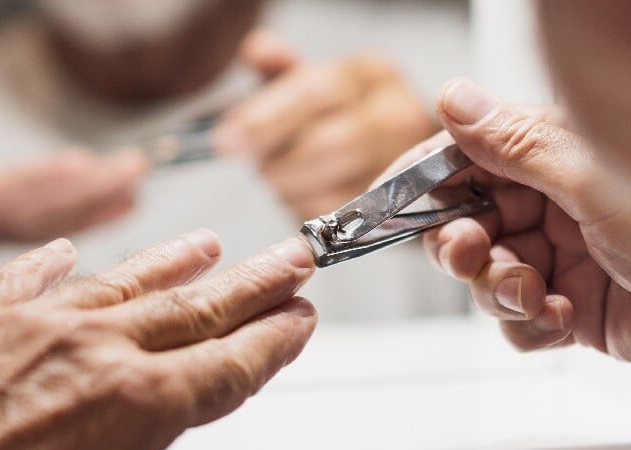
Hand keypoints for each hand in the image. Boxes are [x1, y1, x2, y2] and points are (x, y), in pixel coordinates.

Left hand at [0, 231, 316, 449]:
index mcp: (135, 406)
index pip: (229, 363)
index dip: (275, 339)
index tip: (301, 316)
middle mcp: (94, 351)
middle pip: (196, 310)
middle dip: (254, 285)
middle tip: (292, 257)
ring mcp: (36, 326)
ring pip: (125, 282)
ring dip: (174, 262)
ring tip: (211, 244)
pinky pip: (28, 279)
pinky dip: (54, 265)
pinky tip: (73, 251)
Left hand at [214, 30, 434, 219]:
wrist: (393, 157)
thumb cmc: (337, 116)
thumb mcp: (308, 84)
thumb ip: (279, 69)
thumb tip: (257, 50)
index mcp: (371, 73)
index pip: (315, 91)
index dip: (266, 118)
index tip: (227, 140)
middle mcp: (398, 114)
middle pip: (327, 144)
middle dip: (280, 162)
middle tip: (261, 167)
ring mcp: (403, 165)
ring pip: (332, 186)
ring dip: (292, 189)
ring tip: (285, 177)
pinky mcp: (394, 207)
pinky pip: (336, 218)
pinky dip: (308, 209)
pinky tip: (304, 194)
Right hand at [405, 78, 630, 381]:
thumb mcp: (597, 184)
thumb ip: (516, 146)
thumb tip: (456, 101)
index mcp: (561, 157)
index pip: (469, 156)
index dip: (425, 179)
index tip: (388, 201)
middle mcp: (557, 204)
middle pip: (467, 220)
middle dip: (459, 245)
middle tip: (469, 254)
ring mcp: (563, 257)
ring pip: (485, 275)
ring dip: (498, 290)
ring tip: (534, 293)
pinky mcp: (571, 308)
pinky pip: (516, 320)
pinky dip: (527, 325)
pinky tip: (560, 318)